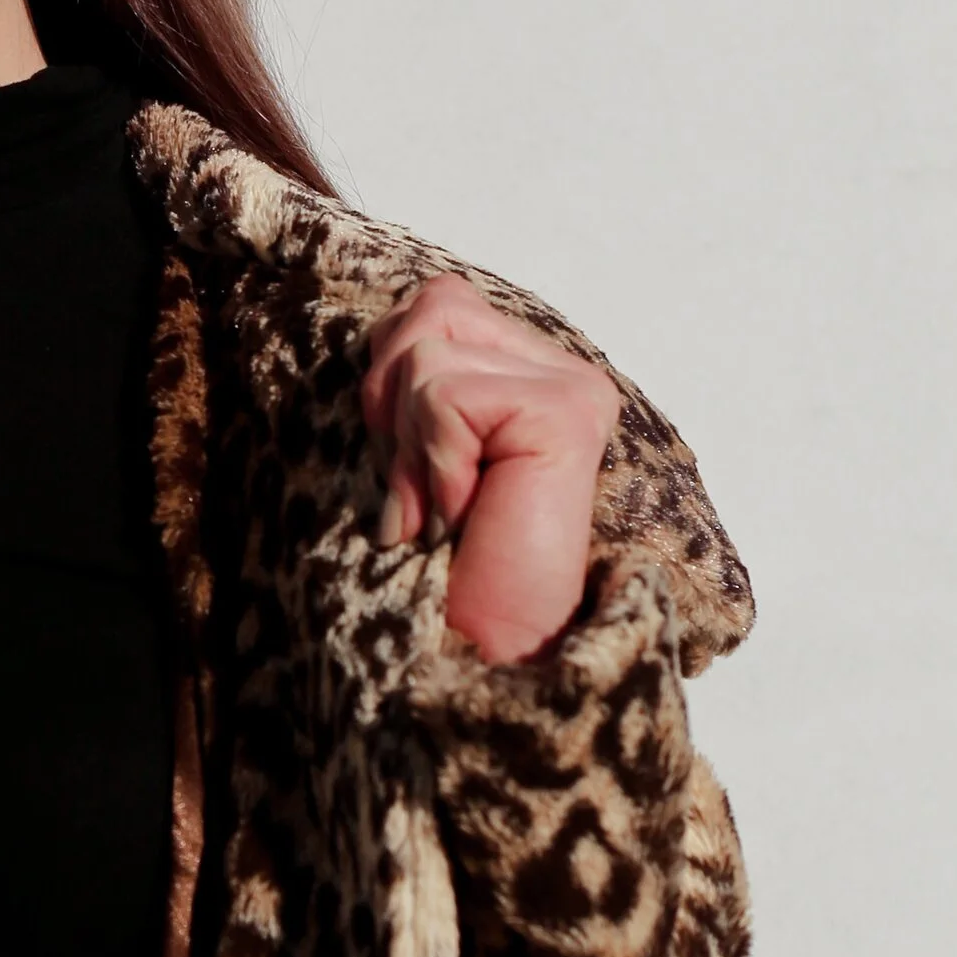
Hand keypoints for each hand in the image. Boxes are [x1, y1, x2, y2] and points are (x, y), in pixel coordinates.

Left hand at [361, 273, 616, 664]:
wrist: (475, 650)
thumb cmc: (435, 561)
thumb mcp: (406, 450)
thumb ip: (409, 376)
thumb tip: (384, 317)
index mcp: (529, 370)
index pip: (432, 306)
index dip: (391, 392)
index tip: (415, 479)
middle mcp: (563, 371)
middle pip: (429, 310)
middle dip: (395, 408)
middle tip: (427, 496)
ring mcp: (572, 388)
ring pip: (425, 350)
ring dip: (411, 448)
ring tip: (446, 511)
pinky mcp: (564, 412)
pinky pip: (441, 395)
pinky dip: (430, 465)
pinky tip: (464, 517)